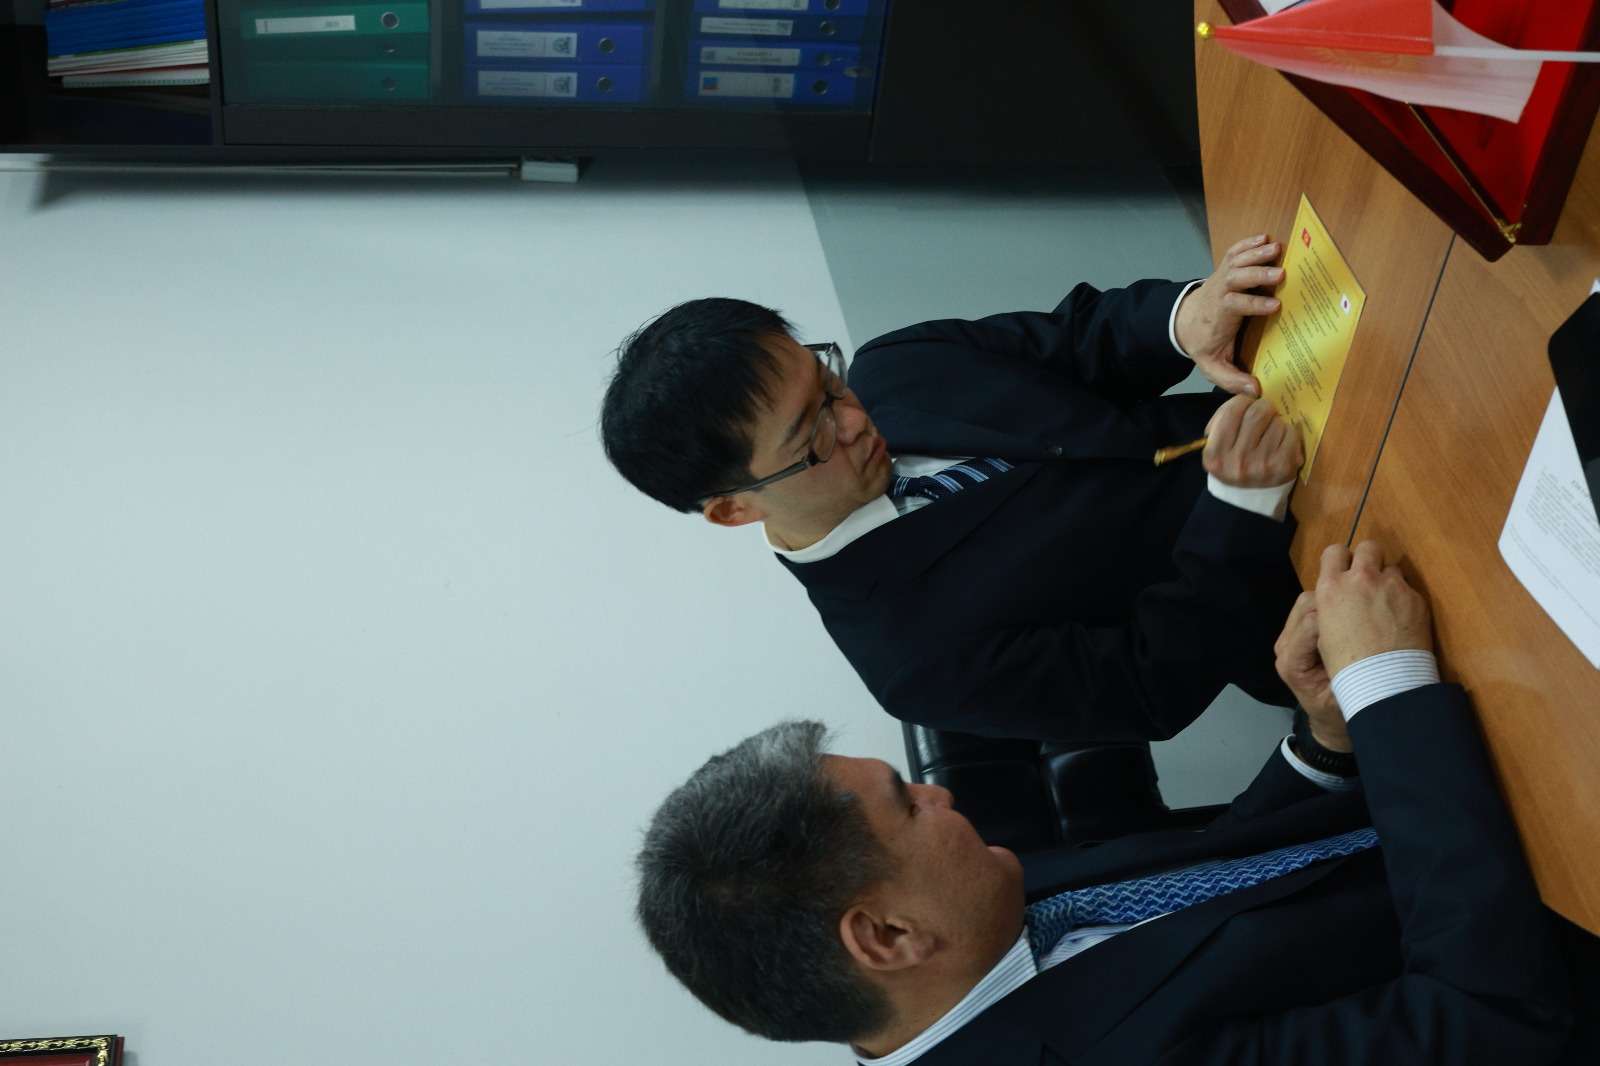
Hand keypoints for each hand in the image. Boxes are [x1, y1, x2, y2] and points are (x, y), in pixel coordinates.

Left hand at [1173, 234, 1284, 396]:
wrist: (1184, 322)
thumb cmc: (1204, 343)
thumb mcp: (1212, 366)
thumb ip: (1230, 379)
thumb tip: (1253, 391)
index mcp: (1219, 314)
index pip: (1234, 305)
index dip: (1253, 305)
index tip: (1275, 306)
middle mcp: (1219, 292)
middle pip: (1235, 279)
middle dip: (1256, 276)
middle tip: (1281, 275)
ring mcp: (1221, 277)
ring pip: (1236, 262)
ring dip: (1255, 254)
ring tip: (1277, 249)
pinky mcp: (1225, 268)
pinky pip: (1234, 252)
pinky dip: (1247, 244)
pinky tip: (1264, 238)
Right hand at [1203, 394, 1302, 487]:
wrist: (1246, 498)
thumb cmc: (1231, 463)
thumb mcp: (1215, 445)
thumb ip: (1224, 418)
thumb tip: (1249, 390)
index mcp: (1215, 455)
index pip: (1232, 411)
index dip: (1242, 401)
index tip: (1246, 405)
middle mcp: (1237, 461)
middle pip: (1257, 413)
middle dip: (1263, 408)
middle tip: (1263, 414)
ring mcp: (1262, 465)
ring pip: (1277, 422)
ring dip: (1275, 422)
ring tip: (1269, 433)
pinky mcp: (1284, 467)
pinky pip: (1291, 433)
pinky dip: (1289, 432)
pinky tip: (1280, 442)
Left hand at [1273, 591, 1349, 751]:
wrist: (1329, 722)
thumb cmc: (1340, 713)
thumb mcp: (1346, 696)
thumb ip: (1347, 672)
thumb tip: (1362, 641)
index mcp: (1292, 663)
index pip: (1311, 623)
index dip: (1338, 615)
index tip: (1366, 616)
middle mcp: (1285, 646)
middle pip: (1306, 606)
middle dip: (1335, 601)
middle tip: (1364, 605)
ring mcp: (1289, 638)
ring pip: (1307, 601)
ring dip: (1333, 600)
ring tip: (1358, 607)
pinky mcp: (1298, 632)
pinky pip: (1311, 607)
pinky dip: (1331, 604)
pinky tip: (1351, 610)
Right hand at [1314, 542, 1433, 676]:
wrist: (1383, 681)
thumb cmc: (1346, 663)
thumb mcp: (1325, 629)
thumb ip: (1334, 603)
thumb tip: (1343, 594)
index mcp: (1332, 587)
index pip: (1334, 551)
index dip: (1341, 560)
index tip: (1345, 571)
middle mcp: (1361, 579)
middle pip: (1368, 547)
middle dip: (1369, 559)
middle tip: (1370, 580)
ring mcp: (1392, 586)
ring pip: (1392, 569)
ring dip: (1389, 582)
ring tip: (1388, 606)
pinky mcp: (1415, 598)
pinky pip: (1409, 590)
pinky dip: (1405, 602)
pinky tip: (1402, 622)